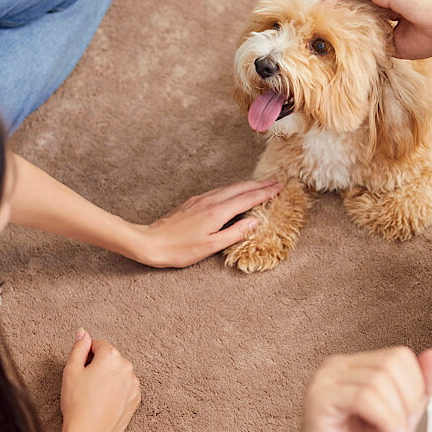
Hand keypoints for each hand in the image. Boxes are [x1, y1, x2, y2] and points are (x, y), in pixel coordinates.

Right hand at [54, 329, 140, 431]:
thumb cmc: (78, 403)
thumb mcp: (71, 370)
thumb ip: (78, 347)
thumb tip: (83, 333)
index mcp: (110, 356)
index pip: (97, 345)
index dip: (85, 356)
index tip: (80, 370)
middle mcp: (126, 366)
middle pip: (109, 358)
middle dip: (98, 366)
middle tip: (85, 384)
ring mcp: (133, 383)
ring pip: (118, 372)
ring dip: (109, 378)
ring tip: (95, 395)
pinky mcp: (136, 398)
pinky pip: (125, 387)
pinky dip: (117, 390)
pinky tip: (104, 402)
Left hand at [134, 180, 281, 266]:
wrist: (151, 242)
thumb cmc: (180, 249)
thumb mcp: (212, 246)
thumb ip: (236, 232)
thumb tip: (255, 221)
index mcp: (217, 211)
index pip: (247, 198)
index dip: (265, 193)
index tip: (279, 188)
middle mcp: (210, 201)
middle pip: (240, 188)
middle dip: (259, 184)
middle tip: (275, 182)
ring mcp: (201, 199)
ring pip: (229, 187)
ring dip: (247, 185)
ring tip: (260, 185)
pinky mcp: (193, 202)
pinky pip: (219, 190)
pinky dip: (233, 189)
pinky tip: (234, 192)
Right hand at [299, 347, 431, 431]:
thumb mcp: (402, 416)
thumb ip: (419, 387)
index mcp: (357, 366)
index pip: (399, 355)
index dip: (416, 384)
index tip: (413, 413)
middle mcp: (339, 366)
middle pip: (391, 363)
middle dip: (408, 400)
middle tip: (404, 427)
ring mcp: (326, 379)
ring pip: (379, 381)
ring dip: (397, 416)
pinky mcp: (319, 397)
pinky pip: (363, 398)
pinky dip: (387, 420)